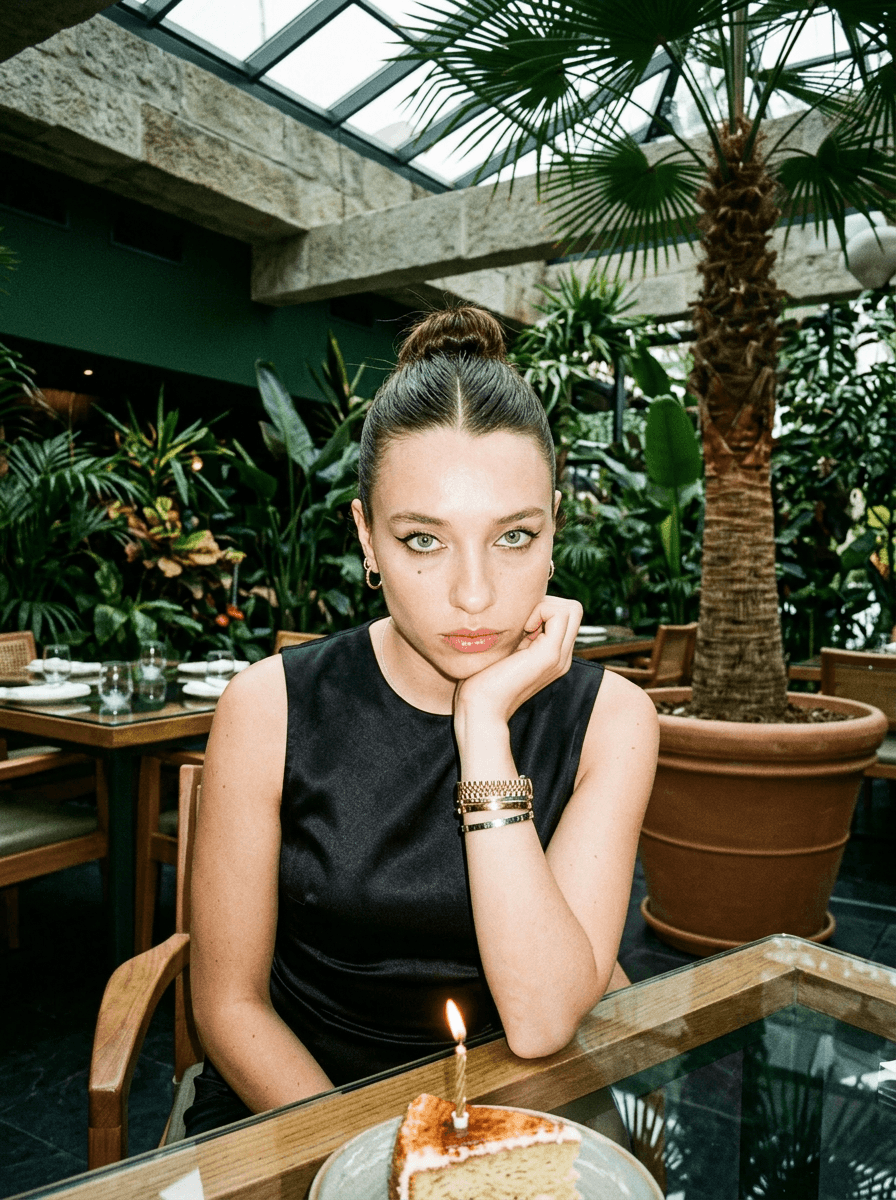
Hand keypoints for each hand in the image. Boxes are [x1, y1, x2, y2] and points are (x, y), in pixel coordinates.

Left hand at [454, 596, 582, 725]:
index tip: (518, 624)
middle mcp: (562, 656)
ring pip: (571, 608)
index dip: (542, 608)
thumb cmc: (481, 680)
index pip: (564, 615)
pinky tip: (521, 628)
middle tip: (522, 622)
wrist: (480, 708)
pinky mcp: (550, 655)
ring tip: (522, 626)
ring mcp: (559, 656)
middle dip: (546, 604)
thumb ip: (517, 633)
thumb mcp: (505, 649)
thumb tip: (517, 607)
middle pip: (573, 609)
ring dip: (544, 606)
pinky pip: (560, 614)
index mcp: (553, 655)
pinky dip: (541, 610)